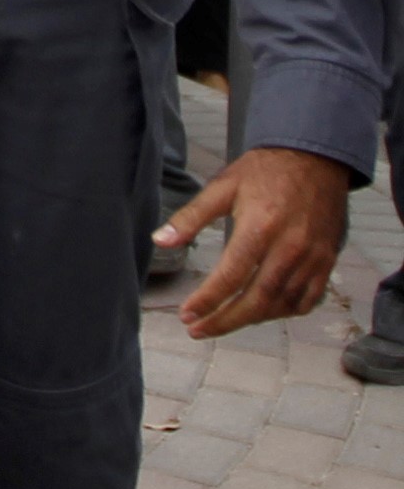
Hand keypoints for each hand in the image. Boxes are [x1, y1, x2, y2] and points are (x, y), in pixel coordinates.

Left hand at [159, 145, 351, 338]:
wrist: (315, 157)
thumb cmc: (263, 171)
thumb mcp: (221, 186)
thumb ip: (190, 217)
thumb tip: (160, 241)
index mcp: (259, 227)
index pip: (231, 276)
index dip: (208, 301)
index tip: (187, 315)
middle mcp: (290, 247)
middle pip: (258, 299)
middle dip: (226, 320)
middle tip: (198, 330)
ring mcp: (313, 257)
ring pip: (283, 303)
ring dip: (252, 318)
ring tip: (224, 321)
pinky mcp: (327, 260)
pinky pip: (308, 299)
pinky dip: (285, 312)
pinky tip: (262, 311)